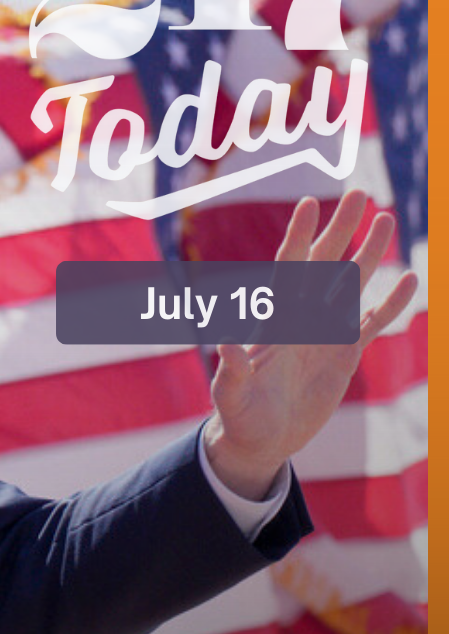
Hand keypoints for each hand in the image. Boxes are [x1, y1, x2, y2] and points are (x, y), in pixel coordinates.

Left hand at [204, 189, 418, 498]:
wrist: (261, 439)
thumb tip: (222, 338)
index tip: (309, 203)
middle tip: (359, 193)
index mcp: (274, 321)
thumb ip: (230, 367)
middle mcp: (301, 319)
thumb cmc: (239, 415)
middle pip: (324, 264)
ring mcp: (325, 333)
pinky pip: (374, 322)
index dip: (299, 237)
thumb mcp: (231, 393)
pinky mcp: (345, 354)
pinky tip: (411, 279)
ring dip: (368, 253)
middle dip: (340, 229)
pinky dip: (392, 303)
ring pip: (351, 284)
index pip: (288, 269)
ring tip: (386, 219)